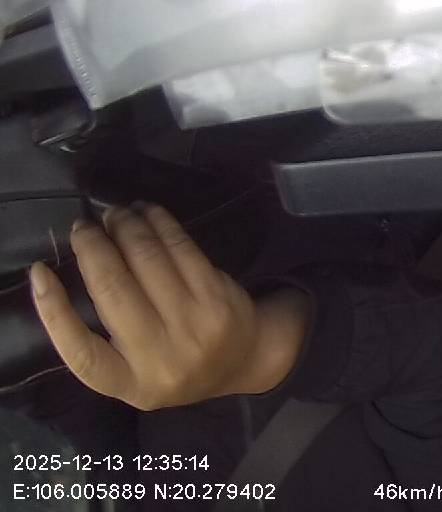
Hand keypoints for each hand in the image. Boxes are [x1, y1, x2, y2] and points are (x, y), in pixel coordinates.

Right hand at [28, 204, 308, 410]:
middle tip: (84, 227)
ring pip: (148, 262)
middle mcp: (161, 359)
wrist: (247, 359)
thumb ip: (102, 337)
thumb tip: (70, 272)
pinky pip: (182, 250)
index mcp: (131, 383)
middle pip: (113, 292)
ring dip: (127, 228)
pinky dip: (161, 225)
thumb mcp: (135, 369)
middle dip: (94, 249)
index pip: (81, 352)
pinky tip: (149, 213)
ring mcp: (194, 327)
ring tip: (116, 215)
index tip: (40, 272)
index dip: (54, 310)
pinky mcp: (218, 297)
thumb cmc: (177, 360)